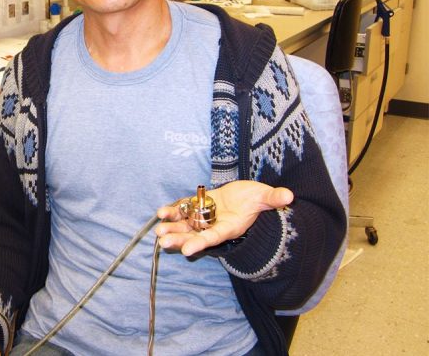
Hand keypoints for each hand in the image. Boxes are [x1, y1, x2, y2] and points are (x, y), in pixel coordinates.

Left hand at [155, 181, 292, 256]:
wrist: (245, 195)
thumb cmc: (255, 198)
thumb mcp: (264, 196)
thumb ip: (273, 198)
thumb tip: (289, 196)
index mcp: (229, 227)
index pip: (213, 237)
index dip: (200, 243)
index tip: (186, 250)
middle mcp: (214, 226)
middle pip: (194, 236)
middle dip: (179, 239)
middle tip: (163, 241)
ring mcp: (203, 218)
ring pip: (185, 226)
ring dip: (172, 228)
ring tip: (158, 230)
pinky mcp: (196, 208)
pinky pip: (182, 212)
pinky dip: (172, 212)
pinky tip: (161, 212)